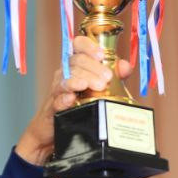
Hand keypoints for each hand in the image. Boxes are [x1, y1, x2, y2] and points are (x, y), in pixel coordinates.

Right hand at [14, 36, 132, 165]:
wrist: (54, 131)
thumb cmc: (77, 106)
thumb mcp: (97, 88)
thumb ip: (113, 76)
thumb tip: (126, 66)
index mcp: (75, 66)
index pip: (77, 45)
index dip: (88, 46)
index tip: (101, 55)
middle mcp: (64, 74)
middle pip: (76, 62)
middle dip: (93, 68)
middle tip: (107, 79)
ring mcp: (57, 91)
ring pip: (66, 79)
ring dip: (81, 80)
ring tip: (95, 86)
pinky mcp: (52, 109)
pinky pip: (56, 101)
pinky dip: (64, 98)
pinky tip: (71, 98)